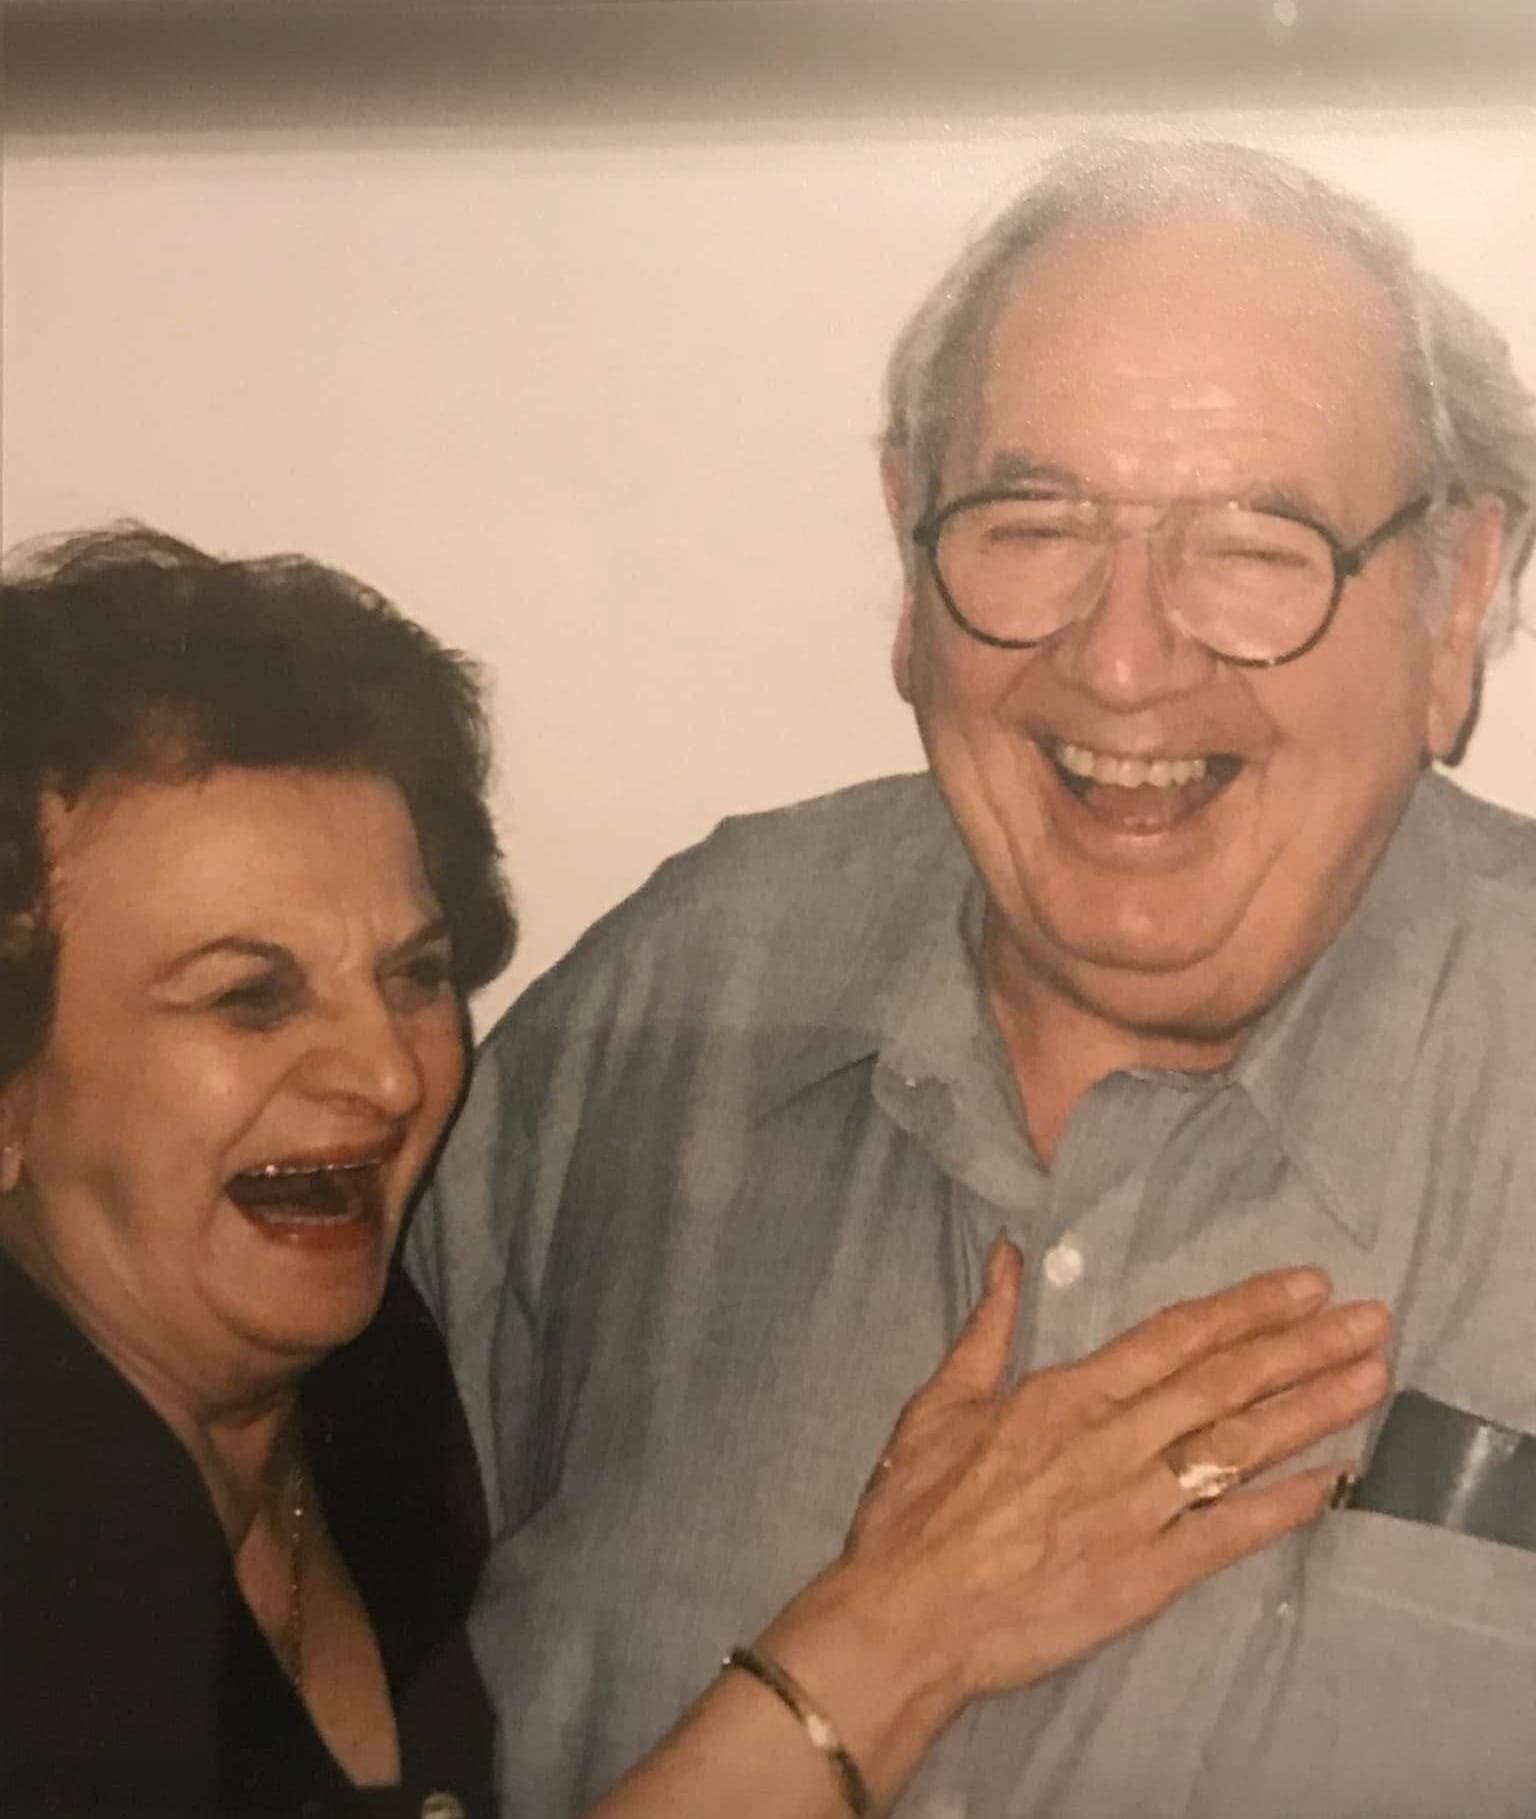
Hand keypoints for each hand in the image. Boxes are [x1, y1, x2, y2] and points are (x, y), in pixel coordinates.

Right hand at [830, 1242, 1386, 1710]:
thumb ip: (986, 1328)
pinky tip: (1331, 1480)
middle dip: (1301, 1347)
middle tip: (1371, 1319)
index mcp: (1065, 1395)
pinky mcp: (1145, 1577)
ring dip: (1310, 1410)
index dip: (1244, 1309)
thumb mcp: (938, 1402)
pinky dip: (1282, 1505)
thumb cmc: (915, 1507)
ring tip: (1370, 1379)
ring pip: (1237, 1449)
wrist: (907, 1615)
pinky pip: (1227, 1534)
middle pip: (1223, 1384)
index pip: (1173, 1338)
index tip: (1304, 1286)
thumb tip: (1007, 1257)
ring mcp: (1134, 1509)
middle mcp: (1112, 1442)